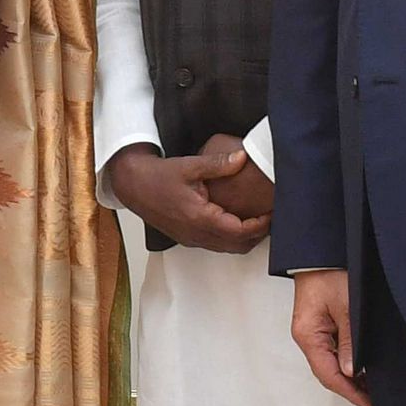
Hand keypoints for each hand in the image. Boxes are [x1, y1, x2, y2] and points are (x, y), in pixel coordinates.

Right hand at [106, 142, 266, 252]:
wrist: (133, 186)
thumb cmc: (158, 176)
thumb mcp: (189, 165)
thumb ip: (218, 163)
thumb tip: (243, 157)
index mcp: (199, 217)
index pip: (239, 231)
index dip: (260, 224)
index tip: (273, 212)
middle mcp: (196, 234)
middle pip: (238, 246)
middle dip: (258, 235)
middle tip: (272, 218)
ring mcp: (191, 239)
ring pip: (228, 248)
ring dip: (245, 238)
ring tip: (259, 219)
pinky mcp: (188, 238)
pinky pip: (216, 245)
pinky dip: (232, 238)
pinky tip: (237, 220)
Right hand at [288, 268, 369, 405]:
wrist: (320, 252)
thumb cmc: (330, 271)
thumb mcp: (347, 307)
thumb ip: (349, 341)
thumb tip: (352, 371)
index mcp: (308, 335)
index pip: (329, 374)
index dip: (351, 392)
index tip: (369, 404)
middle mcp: (307, 337)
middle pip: (328, 373)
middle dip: (351, 389)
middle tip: (374, 400)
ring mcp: (312, 332)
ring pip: (330, 364)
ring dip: (350, 377)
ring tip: (372, 387)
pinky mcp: (319, 326)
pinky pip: (332, 351)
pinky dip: (347, 363)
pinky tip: (362, 367)